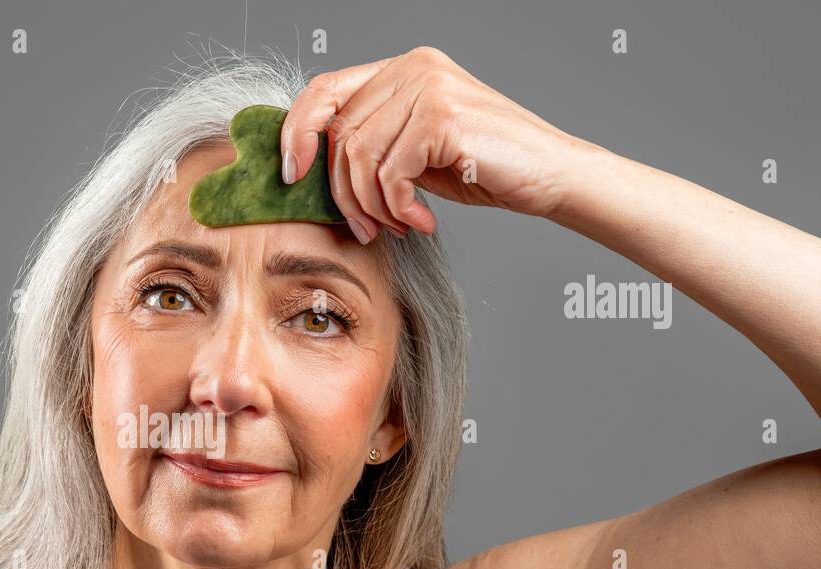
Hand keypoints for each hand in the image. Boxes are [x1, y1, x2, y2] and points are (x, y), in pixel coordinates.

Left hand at [280, 46, 596, 240]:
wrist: (549, 176)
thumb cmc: (484, 169)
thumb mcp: (413, 153)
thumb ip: (372, 144)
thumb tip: (311, 165)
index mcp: (402, 69)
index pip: (325, 89)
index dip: (297, 131)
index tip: (292, 174)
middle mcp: (413, 68)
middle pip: (338, 133)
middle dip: (344, 192)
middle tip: (367, 227)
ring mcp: (428, 86)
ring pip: (359, 156)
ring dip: (373, 206)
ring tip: (400, 224)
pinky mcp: (441, 116)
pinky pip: (390, 173)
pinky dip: (399, 207)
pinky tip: (423, 220)